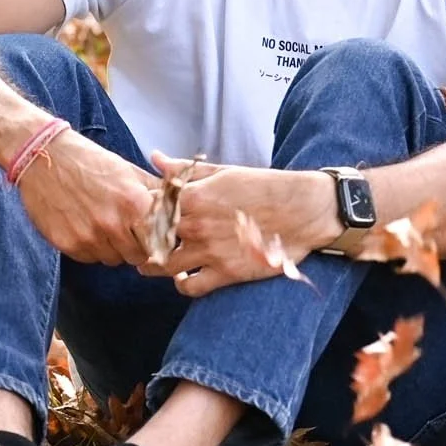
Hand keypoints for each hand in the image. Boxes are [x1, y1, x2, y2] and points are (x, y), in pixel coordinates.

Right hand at [15, 130, 160, 266]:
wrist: (45, 157)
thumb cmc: (92, 162)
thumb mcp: (130, 172)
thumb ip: (156, 194)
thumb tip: (178, 211)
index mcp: (135, 204)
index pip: (160, 241)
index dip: (158, 240)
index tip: (153, 236)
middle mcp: (113, 224)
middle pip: (137, 255)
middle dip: (136, 246)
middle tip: (128, 231)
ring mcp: (89, 236)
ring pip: (113, 259)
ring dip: (113, 248)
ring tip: (104, 225)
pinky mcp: (67, 244)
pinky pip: (89, 258)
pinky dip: (91, 249)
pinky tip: (86, 228)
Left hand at [149, 152, 333, 297]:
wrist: (305, 210)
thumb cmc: (265, 187)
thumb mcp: (225, 172)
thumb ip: (186, 169)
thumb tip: (155, 158)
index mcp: (194, 196)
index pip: (147, 206)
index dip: (141, 211)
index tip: (146, 214)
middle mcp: (197, 225)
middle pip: (149, 237)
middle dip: (144, 238)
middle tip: (146, 239)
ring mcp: (210, 251)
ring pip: (162, 265)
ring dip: (154, 264)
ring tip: (156, 261)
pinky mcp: (227, 272)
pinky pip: (190, 287)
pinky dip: (181, 284)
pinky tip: (184, 276)